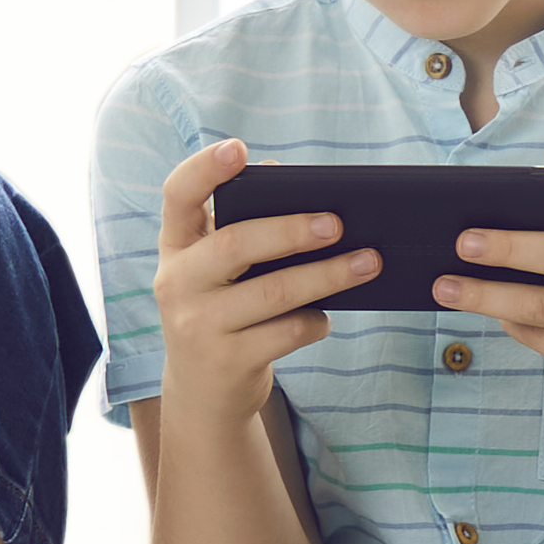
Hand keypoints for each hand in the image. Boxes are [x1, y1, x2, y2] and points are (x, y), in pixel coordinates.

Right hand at [152, 135, 370, 423]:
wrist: (203, 394)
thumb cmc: (224, 314)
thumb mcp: (217, 274)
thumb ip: (244, 232)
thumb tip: (303, 192)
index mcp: (176, 247)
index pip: (178, 196)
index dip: (203, 168)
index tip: (238, 148)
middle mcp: (176, 283)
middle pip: (235, 244)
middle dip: (291, 230)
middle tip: (338, 222)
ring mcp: (198, 325)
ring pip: (272, 292)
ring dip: (326, 276)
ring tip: (367, 262)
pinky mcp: (227, 361)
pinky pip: (286, 332)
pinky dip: (315, 321)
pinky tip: (325, 317)